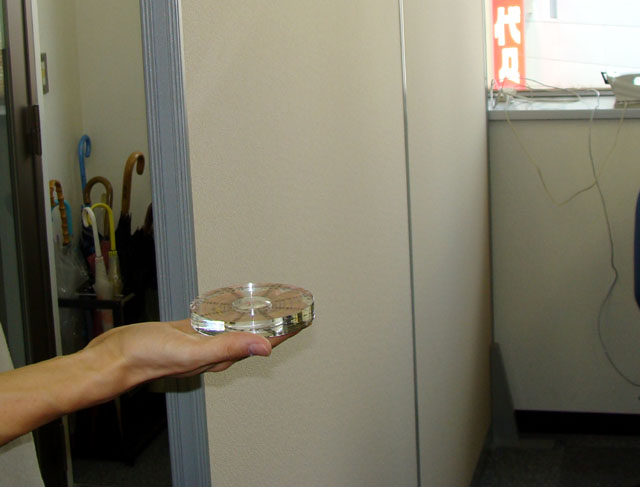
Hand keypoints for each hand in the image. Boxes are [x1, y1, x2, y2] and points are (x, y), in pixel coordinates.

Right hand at [83, 319, 297, 383]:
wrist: (115, 357)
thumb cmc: (148, 357)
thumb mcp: (192, 350)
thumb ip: (227, 347)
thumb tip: (265, 347)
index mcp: (222, 356)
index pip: (263, 343)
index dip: (284, 333)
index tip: (303, 320)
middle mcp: (216, 350)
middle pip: (254, 337)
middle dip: (275, 326)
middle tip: (292, 310)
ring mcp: (202, 341)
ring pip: (236, 329)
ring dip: (254, 320)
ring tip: (269, 307)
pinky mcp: (188, 332)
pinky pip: (215, 322)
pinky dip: (228, 314)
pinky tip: (230, 306)